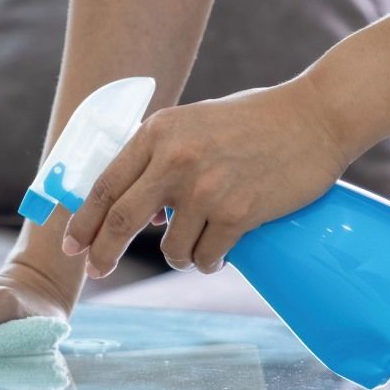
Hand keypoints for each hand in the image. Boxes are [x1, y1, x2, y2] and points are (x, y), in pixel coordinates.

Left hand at [62, 76, 351, 278]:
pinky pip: (207, 257)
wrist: (317, 117)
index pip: (106, 184)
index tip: (72, 245)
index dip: (83, 220)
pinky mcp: (239, 213)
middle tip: (98, 272)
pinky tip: (221, 252)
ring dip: (181, 256)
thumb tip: (142, 211)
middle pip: (121, 221)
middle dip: (103, 255)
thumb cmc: (257, 120)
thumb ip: (163, 159)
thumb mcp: (195, 124)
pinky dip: (211, 261)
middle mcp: (176, 160)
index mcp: (159, 132)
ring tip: (199, 245)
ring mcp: (206, 189)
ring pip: (171, 249)